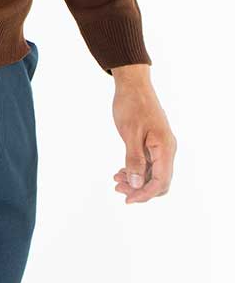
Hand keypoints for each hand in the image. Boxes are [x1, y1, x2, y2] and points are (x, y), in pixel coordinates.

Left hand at [110, 67, 176, 203]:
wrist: (133, 83)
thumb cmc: (132, 105)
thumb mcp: (130, 133)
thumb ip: (134, 159)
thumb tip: (137, 184)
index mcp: (165, 148)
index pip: (160, 181)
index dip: (144, 194)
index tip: (128, 199)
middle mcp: (167, 149)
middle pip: (159, 181)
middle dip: (140, 189)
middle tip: (118, 189)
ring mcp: (161, 146)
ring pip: (153, 172)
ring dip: (137, 180)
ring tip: (116, 180)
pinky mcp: (154, 142)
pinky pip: (149, 163)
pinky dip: (137, 169)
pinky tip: (122, 171)